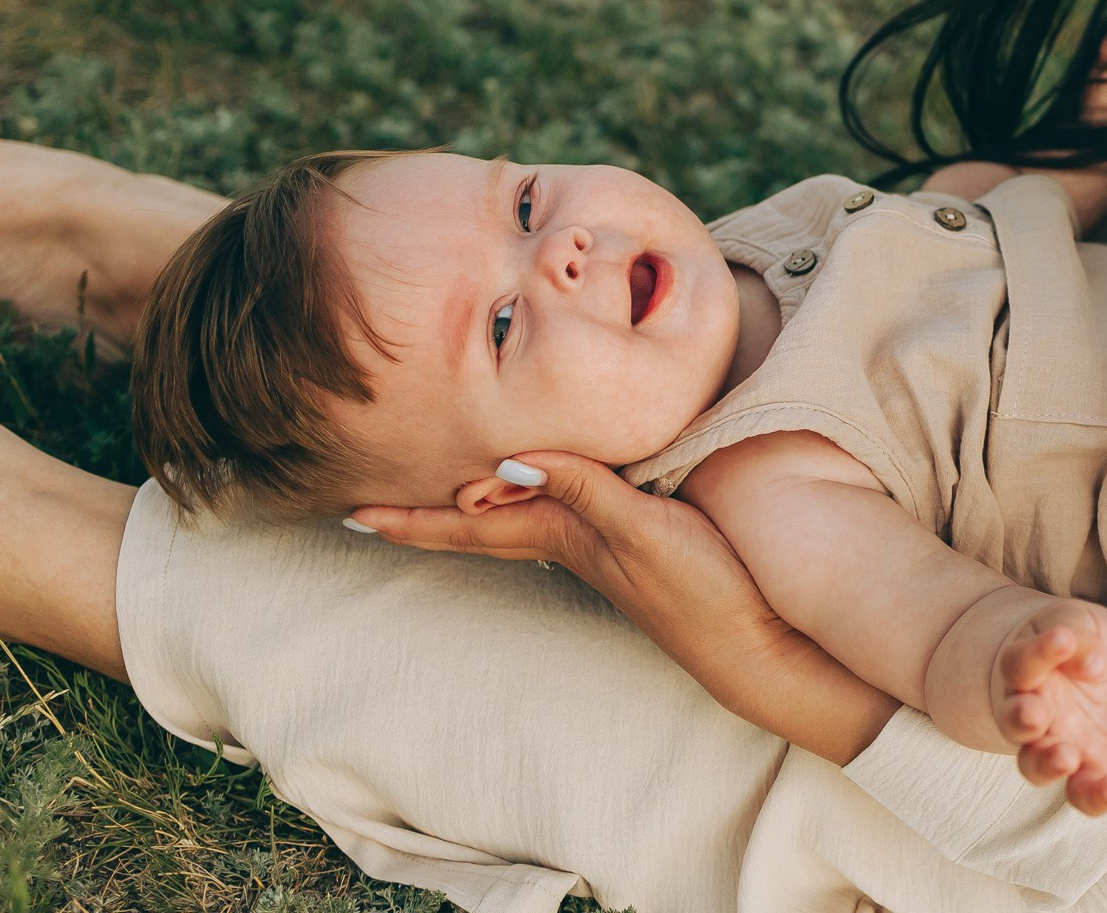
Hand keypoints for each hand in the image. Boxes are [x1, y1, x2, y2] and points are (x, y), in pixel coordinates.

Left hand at [348, 452, 898, 763]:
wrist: (755, 643)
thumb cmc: (702, 588)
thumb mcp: (641, 529)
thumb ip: (582, 488)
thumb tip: (504, 462)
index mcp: (562, 535)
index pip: (470, 524)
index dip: (412, 518)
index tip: (350, 516)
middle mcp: (572, 540)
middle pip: (482, 524)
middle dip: (427, 513)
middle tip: (370, 506)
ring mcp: (603, 546)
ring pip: (519, 516)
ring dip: (474, 505)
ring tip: (439, 490)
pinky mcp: (637, 542)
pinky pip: (563, 510)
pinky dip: (535, 494)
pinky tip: (540, 489)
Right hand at [991, 599, 1106, 815]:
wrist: (1105, 664)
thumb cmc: (1085, 639)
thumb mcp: (1086, 621)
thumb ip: (1082, 635)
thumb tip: (1092, 661)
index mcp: (1027, 667)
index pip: (1021, 661)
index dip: (1040, 651)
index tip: (1063, 637)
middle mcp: (1032, 709)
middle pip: (1013, 720)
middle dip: (1021, 719)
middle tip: (1035, 713)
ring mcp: (1056, 742)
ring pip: (1034, 764)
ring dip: (1046, 762)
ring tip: (1066, 756)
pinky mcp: (1088, 766)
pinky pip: (1081, 791)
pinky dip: (1093, 796)